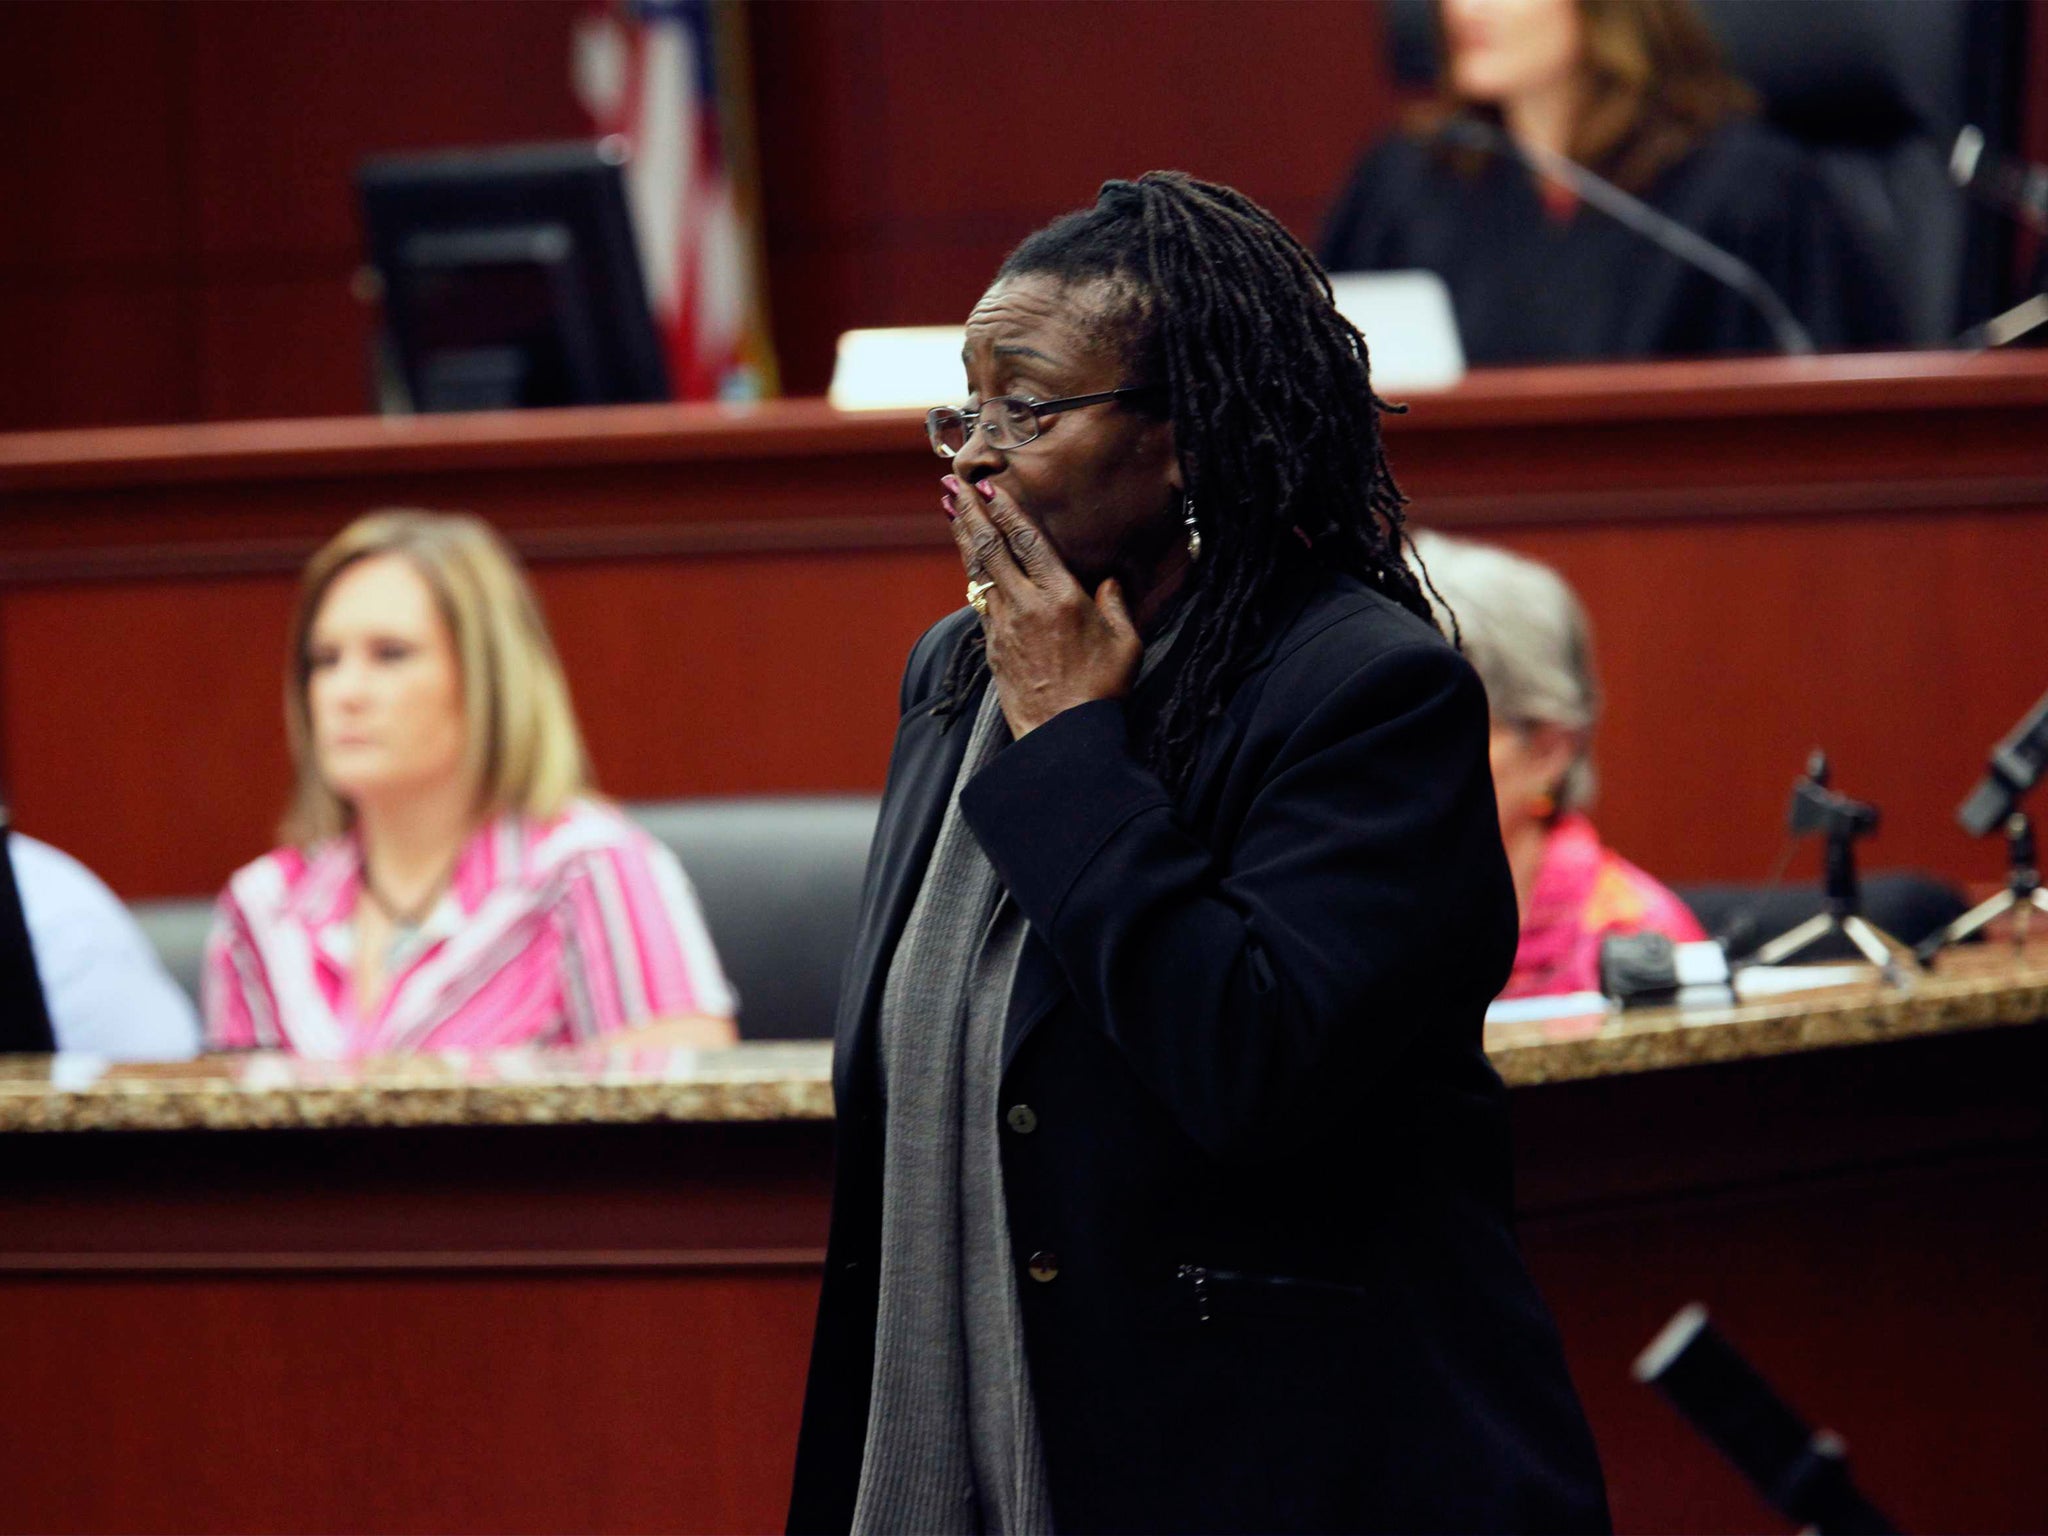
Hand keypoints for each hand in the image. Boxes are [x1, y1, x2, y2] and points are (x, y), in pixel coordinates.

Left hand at [946, 476, 1140, 736]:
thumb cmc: (1101, 690)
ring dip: (964, 537)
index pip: (1027, 541)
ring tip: (951, 509)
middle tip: (952, 484)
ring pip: (979, 571)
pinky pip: (980, 600)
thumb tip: (1109, 582)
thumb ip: (1115, 604)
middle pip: (991, 548)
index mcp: (1060, 597)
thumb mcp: (1126, 642)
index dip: (1006, 510)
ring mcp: (1003, 626)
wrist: (1062, 735)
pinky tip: (970, 561)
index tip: (989, 486)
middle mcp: (1025, 605)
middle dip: (970, 513)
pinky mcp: (993, 647)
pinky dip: (973, 573)